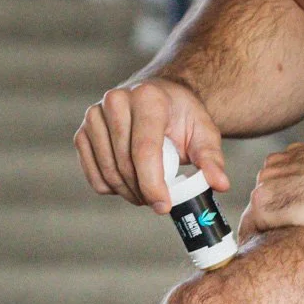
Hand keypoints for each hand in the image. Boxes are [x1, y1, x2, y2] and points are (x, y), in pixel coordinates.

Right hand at [74, 78, 228, 213]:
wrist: (160, 99)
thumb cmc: (183, 117)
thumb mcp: (204, 133)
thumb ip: (212, 159)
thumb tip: (220, 184)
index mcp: (148, 98)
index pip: (144, 150)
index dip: (153, 183)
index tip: (164, 205)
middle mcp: (116, 101)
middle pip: (125, 163)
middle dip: (143, 192)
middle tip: (160, 203)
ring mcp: (95, 115)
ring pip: (108, 171)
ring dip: (128, 192)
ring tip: (148, 193)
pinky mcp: (83, 132)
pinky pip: (93, 174)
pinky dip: (111, 188)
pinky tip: (130, 183)